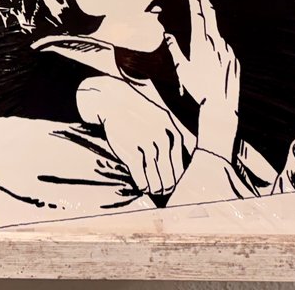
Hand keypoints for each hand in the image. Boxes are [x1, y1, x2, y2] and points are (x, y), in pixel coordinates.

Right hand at [76, 77, 182, 195]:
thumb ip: (170, 138)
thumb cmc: (139, 113)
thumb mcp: (161, 119)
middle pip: (168, 172)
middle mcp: (162, 139)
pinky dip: (142, 183)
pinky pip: (139, 175)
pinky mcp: (130, 151)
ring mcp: (146, 145)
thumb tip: (175, 164)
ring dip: (155, 188)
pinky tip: (142, 186)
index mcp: (172, 132)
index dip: (176, 176)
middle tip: (164, 191)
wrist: (115, 101)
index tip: (173, 183)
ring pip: (154, 176)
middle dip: (167, 185)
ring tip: (154, 191)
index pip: (179, 163)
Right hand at [165, 0, 238, 156]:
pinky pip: (224, 48)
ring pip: (217, 35)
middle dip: (204, 2)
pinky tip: (212, 64)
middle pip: (210, 16)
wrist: (221, 105)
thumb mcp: (182, 69)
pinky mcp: (234, 58)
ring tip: (204, 48)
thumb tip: (167, 34)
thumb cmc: (198, 87)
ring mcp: (227, 50)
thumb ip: (174, 49)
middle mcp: (216, 43)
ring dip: (209, 32)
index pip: (197, 14)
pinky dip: (217, 49)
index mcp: (201, 43)